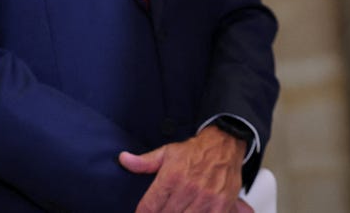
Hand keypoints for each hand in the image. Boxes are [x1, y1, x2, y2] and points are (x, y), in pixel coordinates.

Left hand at [119, 125, 251, 212]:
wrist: (225, 144)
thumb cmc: (195, 151)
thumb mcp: (167, 152)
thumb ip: (144, 162)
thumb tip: (123, 159)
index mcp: (172, 176)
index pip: (149, 207)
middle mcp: (188, 188)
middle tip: (160, 210)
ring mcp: (205, 198)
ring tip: (177, 210)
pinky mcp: (220, 205)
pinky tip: (190, 212)